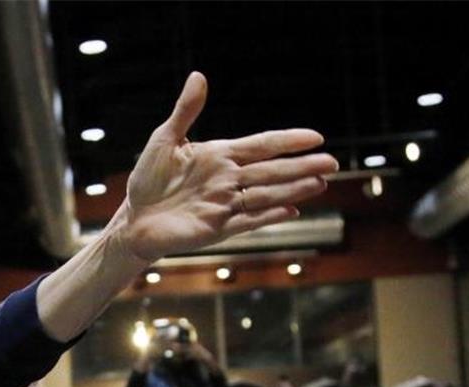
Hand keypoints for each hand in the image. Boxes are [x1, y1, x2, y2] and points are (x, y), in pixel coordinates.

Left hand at [116, 72, 336, 264]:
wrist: (135, 217)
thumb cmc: (148, 179)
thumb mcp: (165, 140)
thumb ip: (186, 111)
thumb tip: (198, 76)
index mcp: (220, 156)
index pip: (262, 145)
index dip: (288, 141)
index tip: (315, 137)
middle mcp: (228, 180)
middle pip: (272, 171)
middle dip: (302, 167)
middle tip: (332, 163)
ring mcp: (225, 204)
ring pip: (266, 195)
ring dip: (293, 190)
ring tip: (320, 184)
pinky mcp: (217, 228)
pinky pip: (248, 220)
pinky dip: (269, 216)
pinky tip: (292, 210)